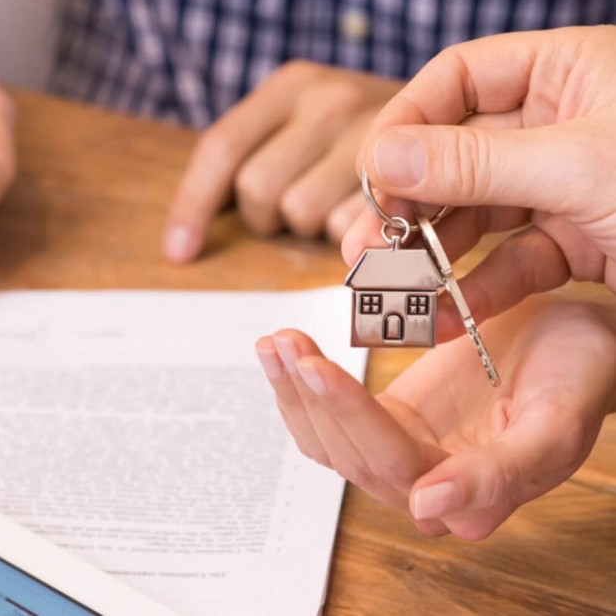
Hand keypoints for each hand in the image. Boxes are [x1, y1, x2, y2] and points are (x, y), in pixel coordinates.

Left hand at [163, 61, 402, 261]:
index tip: (179, 251)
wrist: (458, 115)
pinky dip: (345, 233)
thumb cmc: (362, 132)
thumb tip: (187, 232)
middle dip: (264, 214)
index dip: (193, 206)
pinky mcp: (408, 177)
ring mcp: (372, 135)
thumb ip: (256, 153)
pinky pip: (346, 228)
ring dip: (306, 224)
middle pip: (257, 189)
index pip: (222, 148)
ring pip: (299, 213)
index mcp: (292, 84)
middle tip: (291, 207)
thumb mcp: (306, 120)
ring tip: (333, 205)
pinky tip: (363, 214)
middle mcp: (329, 99)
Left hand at [255, 296, 615, 539]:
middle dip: (310, 395)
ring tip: (274, 342)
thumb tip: (425, 511)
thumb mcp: (555, 423)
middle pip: (348, 452)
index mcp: (470, 498)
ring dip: (295, 390)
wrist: (576, 344)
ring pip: (329, 439)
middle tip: (282, 342)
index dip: (349, 415)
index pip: (391, 462)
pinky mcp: (389, 421)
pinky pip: (333, 415)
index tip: (314, 366)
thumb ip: (499, 475)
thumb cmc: (578, 377)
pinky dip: (304, 386)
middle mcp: (426, 487)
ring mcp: (402, 453)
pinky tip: (285, 352)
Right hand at [342, 27, 615, 335]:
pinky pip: (511, 260)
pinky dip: (477, 290)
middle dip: (406, 202)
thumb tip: (381, 157)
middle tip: (364, 246)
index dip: (406, 120)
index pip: (457, 78)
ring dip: (431, 255)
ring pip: (475, 214)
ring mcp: (563, 184)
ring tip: (388, 290)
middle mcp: (556, 123)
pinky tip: (442, 317)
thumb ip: (473, 162)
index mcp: (563, 70)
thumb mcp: (581, 165)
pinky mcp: (577, 240)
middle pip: (453, 153)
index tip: (373, 172)